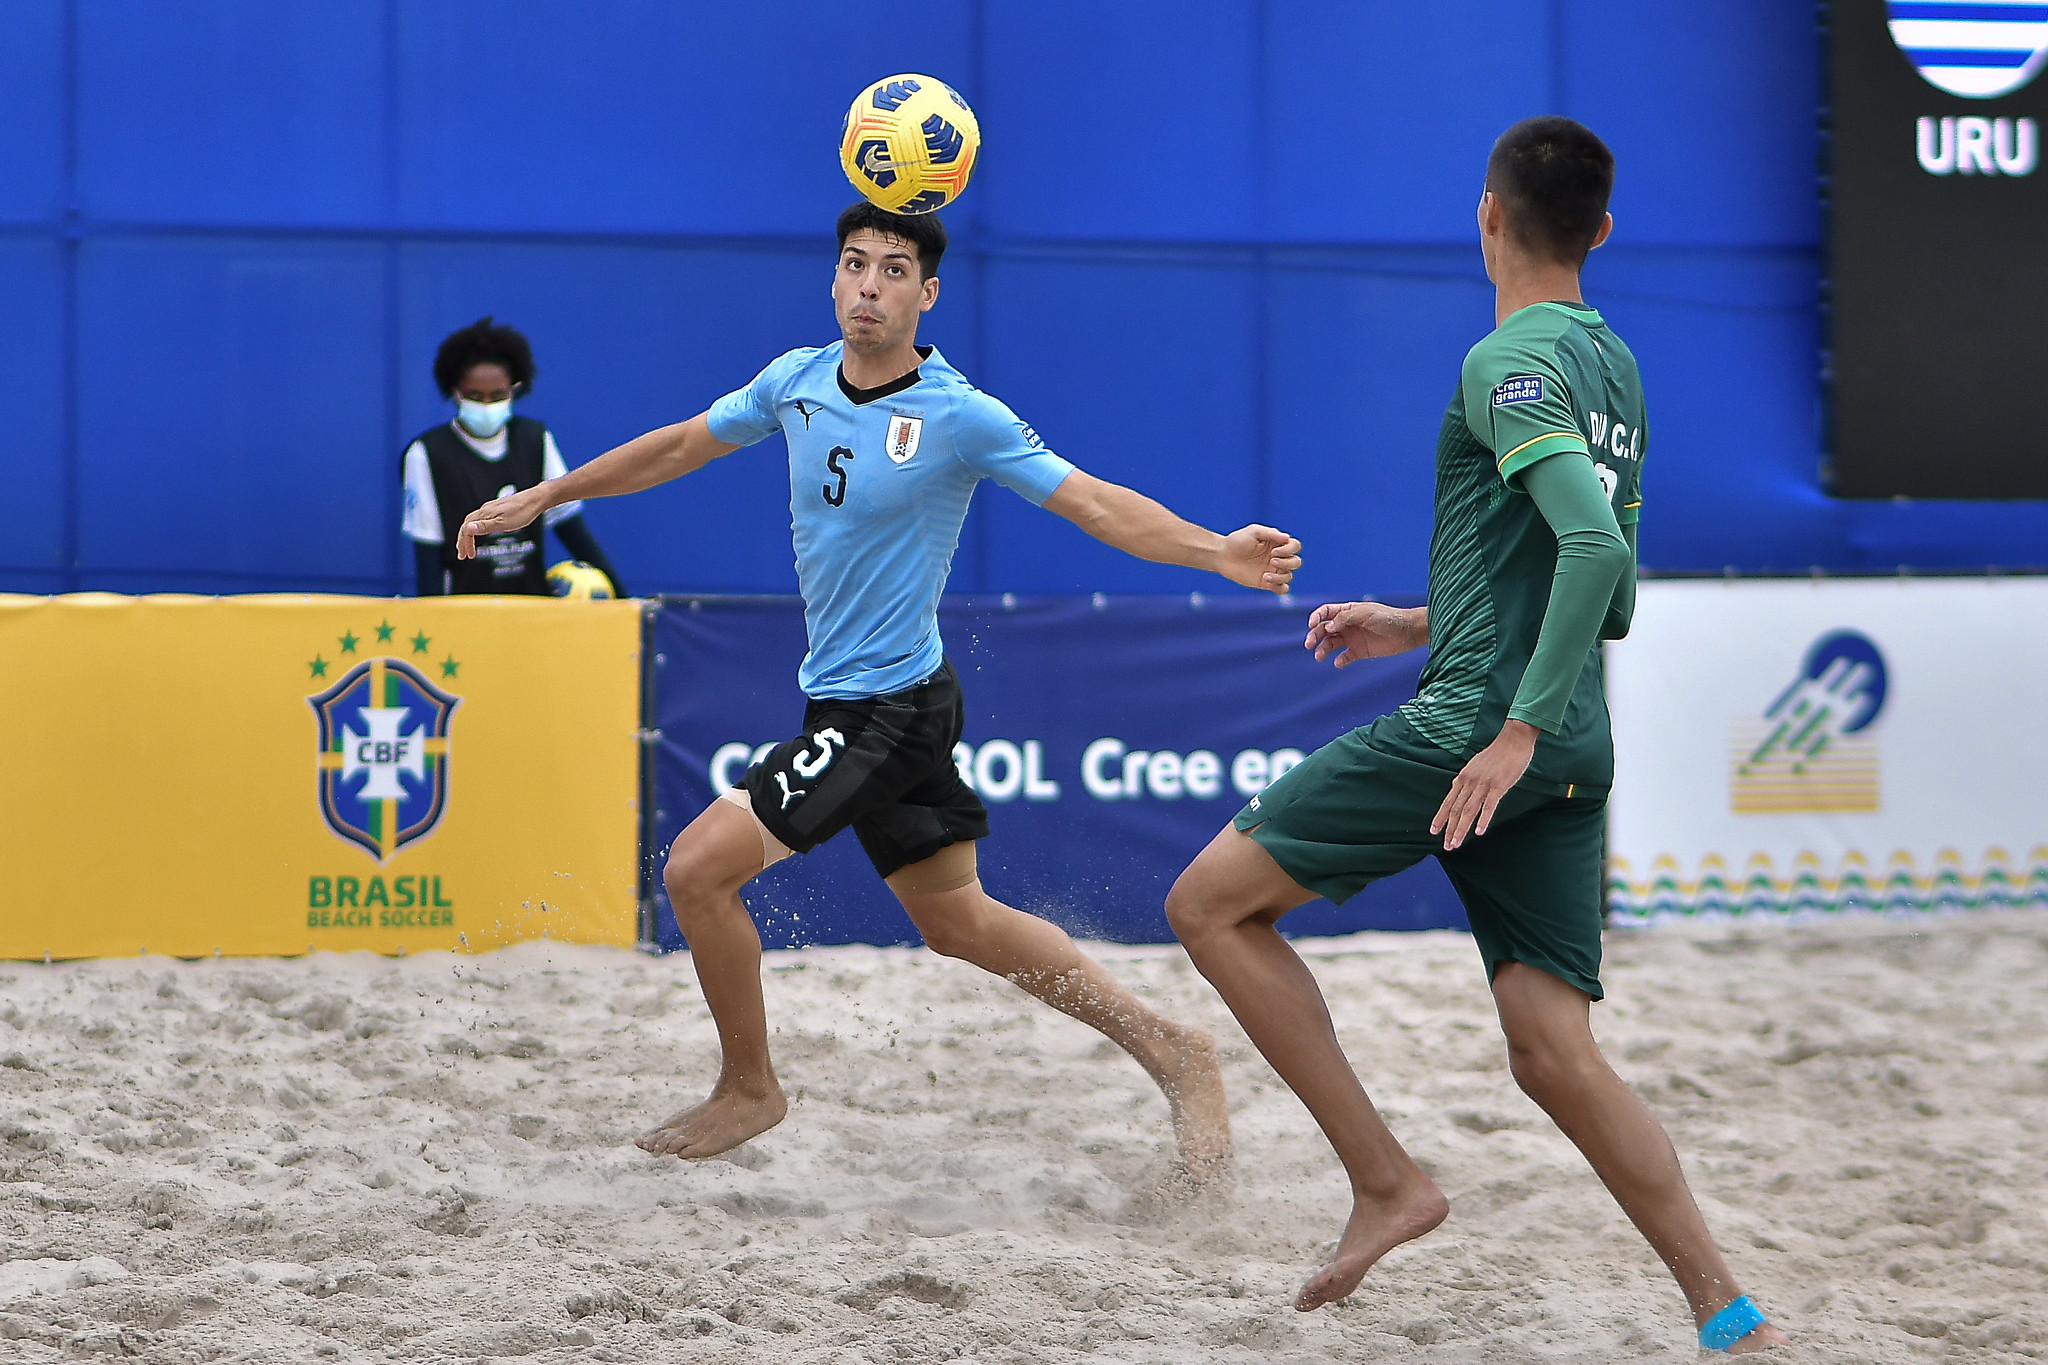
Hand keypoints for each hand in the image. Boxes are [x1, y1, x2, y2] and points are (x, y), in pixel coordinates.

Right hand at [456, 487, 548, 558]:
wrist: (535, 500)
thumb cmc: (522, 512)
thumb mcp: (504, 523)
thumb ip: (485, 526)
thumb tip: (467, 529)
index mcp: (484, 513)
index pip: (466, 529)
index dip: (464, 543)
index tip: (466, 556)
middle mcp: (485, 509)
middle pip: (466, 525)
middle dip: (463, 541)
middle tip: (462, 555)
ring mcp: (491, 508)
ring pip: (473, 522)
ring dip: (468, 536)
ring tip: (469, 548)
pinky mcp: (497, 509)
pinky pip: (480, 520)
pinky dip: (476, 529)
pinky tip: (481, 533)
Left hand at [1218, 525, 1301, 592]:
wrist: (1222, 556)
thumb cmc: (1237, 541)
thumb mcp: (1253, 531)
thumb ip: (1271, 533)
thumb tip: (1287, 538)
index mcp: (1277, 544)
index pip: (1295, 546)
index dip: (1289, 550)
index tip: (1273, 552)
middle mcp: (1278, 557)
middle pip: (1296, 562)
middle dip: (1287, 563)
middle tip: (1271, 561)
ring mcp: (1273, 571)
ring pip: (1289, 576)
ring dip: (1281, 576)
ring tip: (1266, 576)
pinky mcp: (1266, 583)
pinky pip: (1282, 589)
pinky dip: (1280, 587)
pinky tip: (1267, 581)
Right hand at [1304, 601, 1423, 666]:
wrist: (1407, 632)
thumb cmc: (1388, 618)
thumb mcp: (1365, 614)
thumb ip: (1345, 618)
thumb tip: (1327, 627)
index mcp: (1348, 611)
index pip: (1326, 612)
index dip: (1316, 618)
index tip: (1312, 625)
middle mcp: (1347, 625)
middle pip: (1324, 629)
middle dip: (1314, 636)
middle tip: (1309, 644)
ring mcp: (1352, 638)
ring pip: (1331, 644)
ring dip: (1323, 649)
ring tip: (1320, 656)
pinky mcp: (1359, 651)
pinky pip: (1344, 657)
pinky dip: (1339, 660)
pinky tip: (1338, 662)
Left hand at [1431, 720, 1537, 850]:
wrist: (1513, 739)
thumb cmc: (1497, 754)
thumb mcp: (1476, 766)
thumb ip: (1468, 780)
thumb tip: (1459, 790)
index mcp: (1463, 778)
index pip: (1449, 802)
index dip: (1440, 818)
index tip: (1434, 831)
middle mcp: (1470, 781)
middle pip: (1456, 809)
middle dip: (1450, 829)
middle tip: (1446, 846)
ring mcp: (1483, 784)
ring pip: (1469, 810)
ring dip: (1461, 829)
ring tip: (1456, 844)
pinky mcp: (1499, 785)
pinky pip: (1489, 806)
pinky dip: (1483, 820)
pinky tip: (1478, 832)